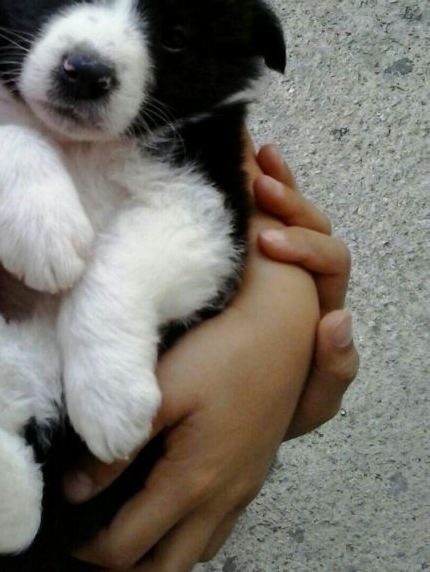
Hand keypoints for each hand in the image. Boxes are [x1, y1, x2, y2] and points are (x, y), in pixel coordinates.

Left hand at [63, 210, 318, 571]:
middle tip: (87, 552)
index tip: (64, 536)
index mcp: (193, 482)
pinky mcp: (250, 476)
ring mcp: (241, 491)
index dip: (91, 549)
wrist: (280, 331)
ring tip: (120, 536)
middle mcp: (221, 499)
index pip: (130, 544)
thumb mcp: (160, 393)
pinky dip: (183, 538)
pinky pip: (215, 531)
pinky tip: (164, 509)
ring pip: (196, 555)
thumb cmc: (218, 353)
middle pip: (167, 570)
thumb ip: (118, 446)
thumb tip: (75, 490)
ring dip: (154, 558)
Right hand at [253, 144, 358, 437]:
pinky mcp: (243, 256)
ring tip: (257, 158)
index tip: (267, 243)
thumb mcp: (310, 402)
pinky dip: (255, 184)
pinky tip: (241, 161)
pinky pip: (256, 214)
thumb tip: (339, 319)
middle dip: (292, 205)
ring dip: (278, 182)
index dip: (303, 247)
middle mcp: (305, 280)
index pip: (329, 261)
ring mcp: (275, 266)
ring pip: (290, 213)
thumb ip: (333, 370)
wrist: (232, 414)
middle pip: (315, 227)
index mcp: (322, 307)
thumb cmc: (273, 408)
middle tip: (261, 190)